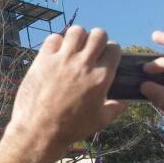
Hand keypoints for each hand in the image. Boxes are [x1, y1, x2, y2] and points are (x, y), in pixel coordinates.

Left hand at [7, 26, 125, 157]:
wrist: (39, 131)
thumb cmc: (71, 129)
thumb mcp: (99, 121)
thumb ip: (114, 109)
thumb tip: (124, 104)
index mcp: (101, 77)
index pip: (114, 48)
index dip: (111, 51)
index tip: (105, 57)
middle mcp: (84, 64)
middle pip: (98, 34)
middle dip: (97, 39)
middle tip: (90, 50)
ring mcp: (63, 60)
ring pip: (76, 31)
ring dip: (78, 37)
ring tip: (73, 48)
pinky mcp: (43, 60)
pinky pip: (53, 38)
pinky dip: (56, 43)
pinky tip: (55, 54)